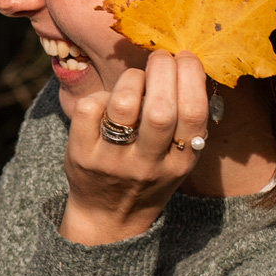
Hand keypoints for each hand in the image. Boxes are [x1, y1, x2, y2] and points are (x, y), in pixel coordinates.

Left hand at [60, 50, 211, 247]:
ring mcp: (113, 161)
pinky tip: (107, 101)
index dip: (192, 76)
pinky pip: (89, 109)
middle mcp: (149, 164)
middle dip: (163, 70)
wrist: (109, 217)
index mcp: (180, 161)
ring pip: (123, 104)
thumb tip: (187, 64)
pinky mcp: (82, 155)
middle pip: (161, 109)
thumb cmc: (149, 175)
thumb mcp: (177, 158)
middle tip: (161, 58)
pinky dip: (100, 95)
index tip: (186, 57)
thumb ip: (185, 121)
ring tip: (135, 79)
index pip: (193, 114)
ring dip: (132, 79)